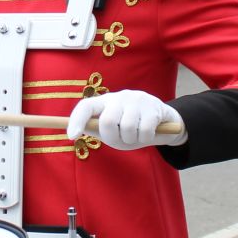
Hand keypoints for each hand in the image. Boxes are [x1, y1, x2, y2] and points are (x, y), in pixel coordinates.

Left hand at [65, 90, 185, 150]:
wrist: (165, 122)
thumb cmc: (133, 128)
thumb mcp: (113, 131)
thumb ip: (97, 130)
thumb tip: (76, 131)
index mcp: (105, 102)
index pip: (86, 106)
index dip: (76, 120)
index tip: (72, 136)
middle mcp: (119, 97)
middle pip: (107, 121)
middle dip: (113, 138)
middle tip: (122, 141)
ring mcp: (137, 99)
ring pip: (127, 127)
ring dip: (131, 140)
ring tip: (136, 136)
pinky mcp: (153, 107)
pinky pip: (144, 131)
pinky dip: (145, 139)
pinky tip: (149, 134)